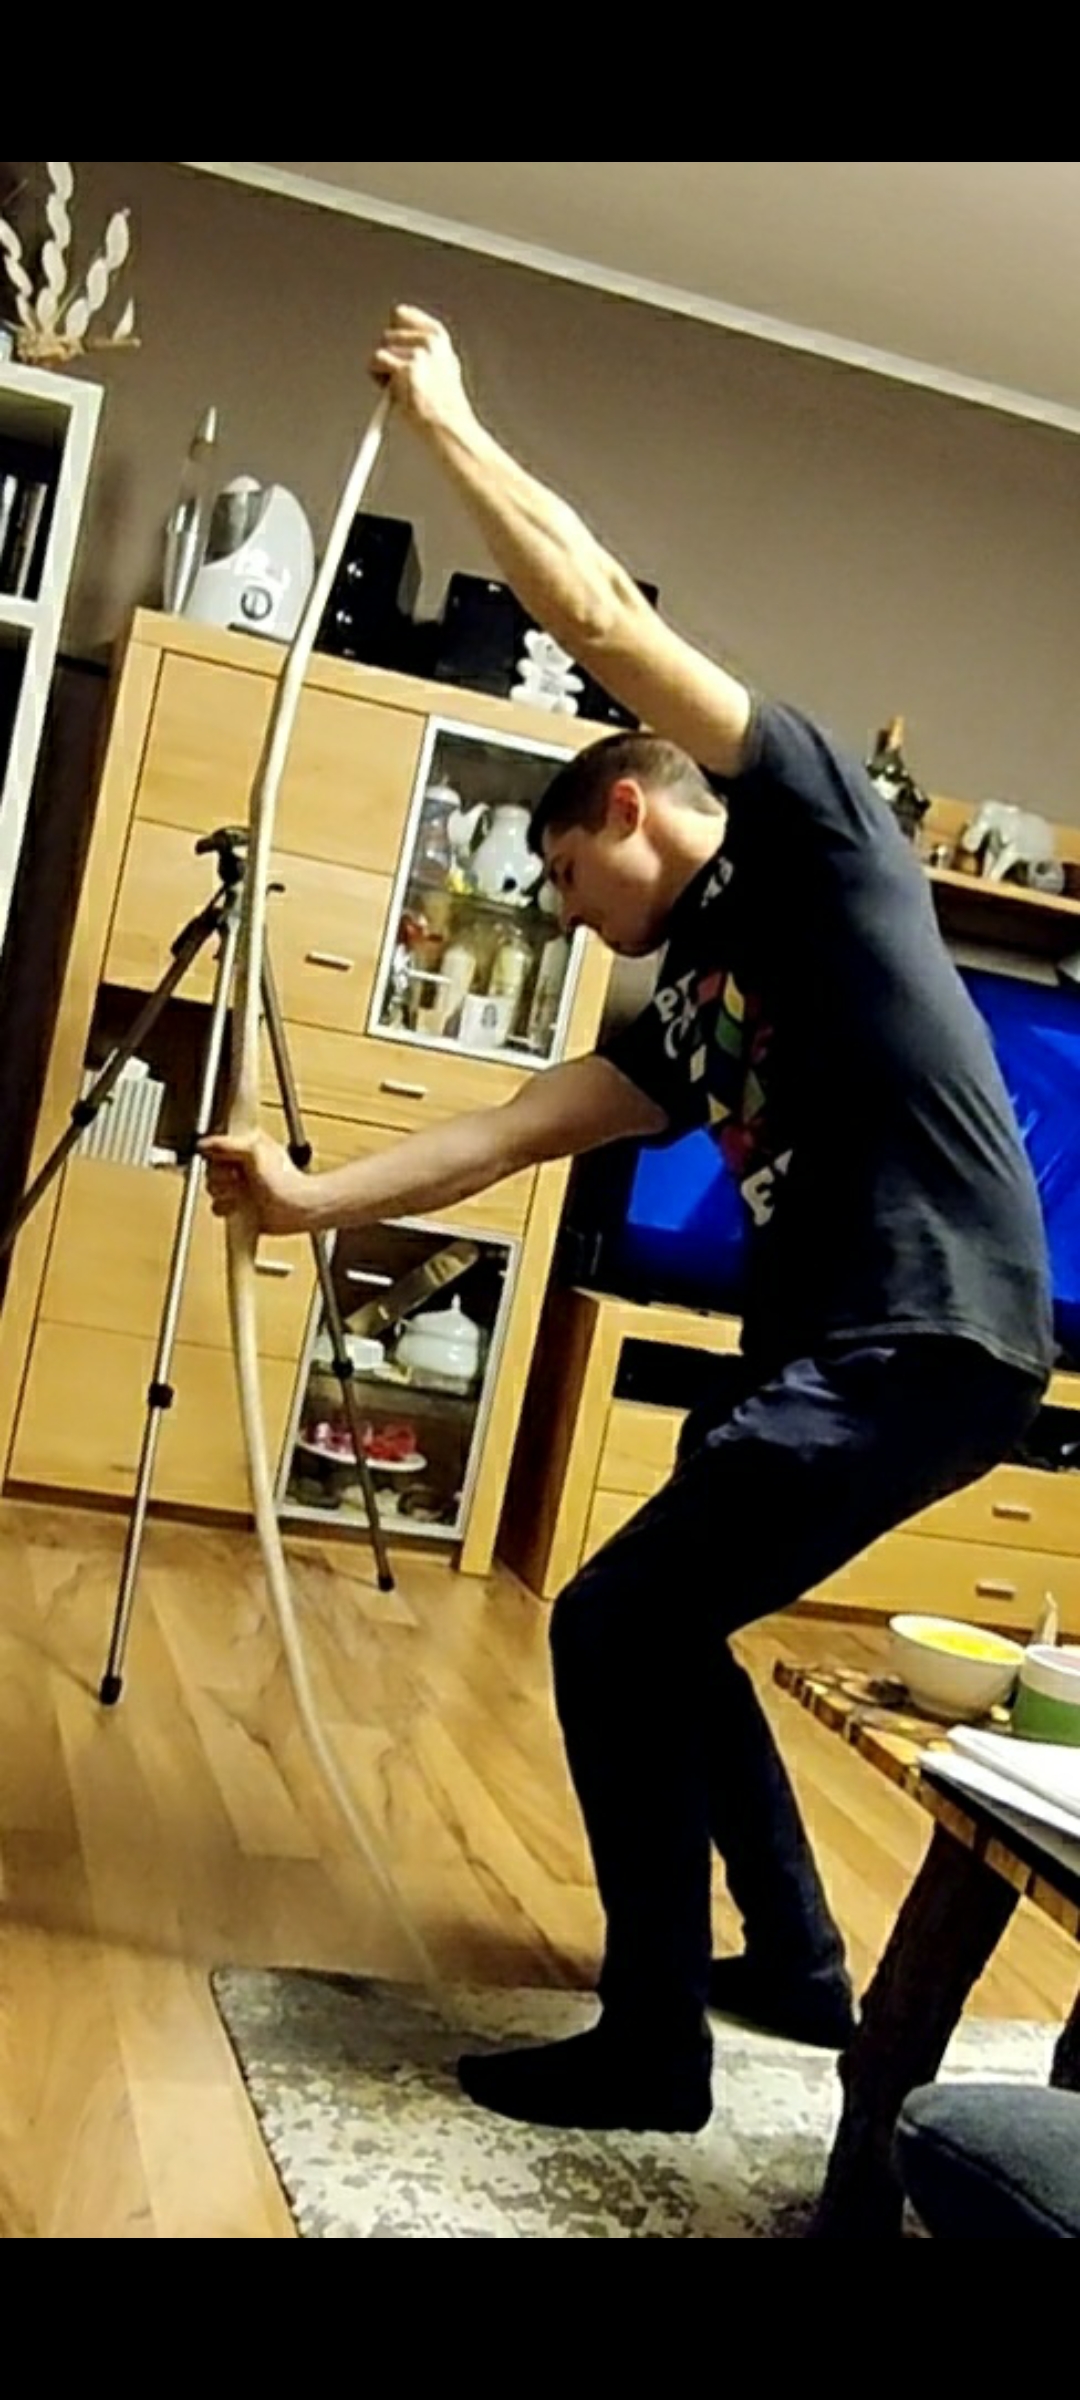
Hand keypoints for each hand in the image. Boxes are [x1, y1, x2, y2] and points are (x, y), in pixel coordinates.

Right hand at [200, 1130, 320, 1237]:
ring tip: (238, 1194)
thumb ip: (227, 1145)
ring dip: (222, 1193)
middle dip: (219, 1176)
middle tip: (234, 1179)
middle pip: (210, 1169)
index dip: (213, 1154)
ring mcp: (239, 1186)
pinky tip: (238, 1206)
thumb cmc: (284, 1179)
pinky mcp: (239, 1205)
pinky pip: (219, 1206)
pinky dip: (225, 1207)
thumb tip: (203, 1143)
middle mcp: (240, 1165)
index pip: (215, 1146)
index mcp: (245, 1146)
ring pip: (212, 1189)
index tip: (220, 1161)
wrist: (297, 1208)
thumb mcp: (254, 1151)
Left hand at [370, 305, 475, 439]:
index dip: (392, 333)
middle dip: (388, 355)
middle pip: (387, 333)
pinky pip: (375, 362)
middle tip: (400, 379)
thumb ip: (423, 348)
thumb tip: (397, 340)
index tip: (394, 349)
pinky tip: (393, 392)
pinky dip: (378, 378)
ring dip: (383, 369)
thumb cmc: (445, 406)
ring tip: (400, 389)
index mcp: (438, 336)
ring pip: (380, 349)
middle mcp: (430, 341)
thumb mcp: (442, 366)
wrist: (450, 428)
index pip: (401, 314)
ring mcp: (418, 354)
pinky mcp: (406, 368)